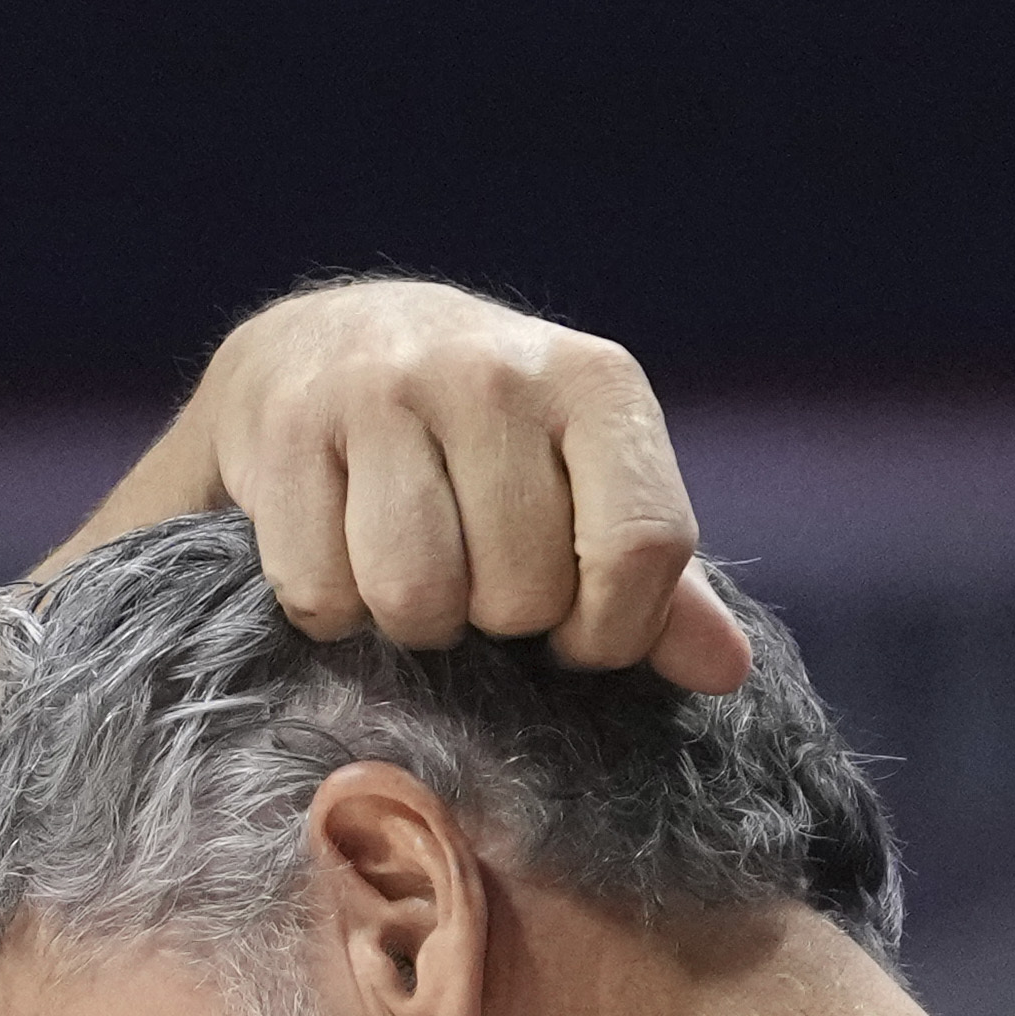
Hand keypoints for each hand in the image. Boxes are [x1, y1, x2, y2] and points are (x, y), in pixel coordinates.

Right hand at [76, 279, 754, 689]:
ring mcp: (385, 387)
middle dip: (493, 618)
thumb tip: (725, 670)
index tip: (572, 630)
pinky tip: (334, 548)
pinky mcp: (289, 424)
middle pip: (520, 593)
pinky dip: (326, 605)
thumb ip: (652, 579)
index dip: (610, 629)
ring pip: (416, 598)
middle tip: (467, 570)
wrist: (320, 345)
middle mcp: (497, 370)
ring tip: (403, 566)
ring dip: (408, 619)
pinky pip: (322, 589)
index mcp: (595, 382)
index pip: (643, 547)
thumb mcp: (580, 484)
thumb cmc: (474, 443)